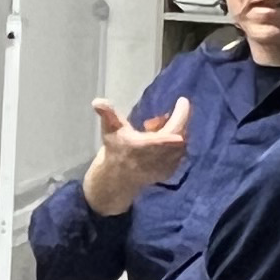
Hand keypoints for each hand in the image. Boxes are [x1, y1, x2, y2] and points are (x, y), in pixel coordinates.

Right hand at [81, 97, 190, 216]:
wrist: (117, 179)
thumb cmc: (115, 151)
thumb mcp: (110, 130)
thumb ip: (107, 114)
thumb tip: (97, 101)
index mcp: (150, 145)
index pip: (175, 127)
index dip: (181, 113)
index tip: (182, 100)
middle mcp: (163, 156)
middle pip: (181, 132)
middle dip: (174, 121)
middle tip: (156, 120)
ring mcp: (169, 165)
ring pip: (182, 143)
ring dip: (173, 132)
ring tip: (154, 131)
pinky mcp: (171, 171)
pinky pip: (180, 153)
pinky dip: (174, 144)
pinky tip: (159, 143)